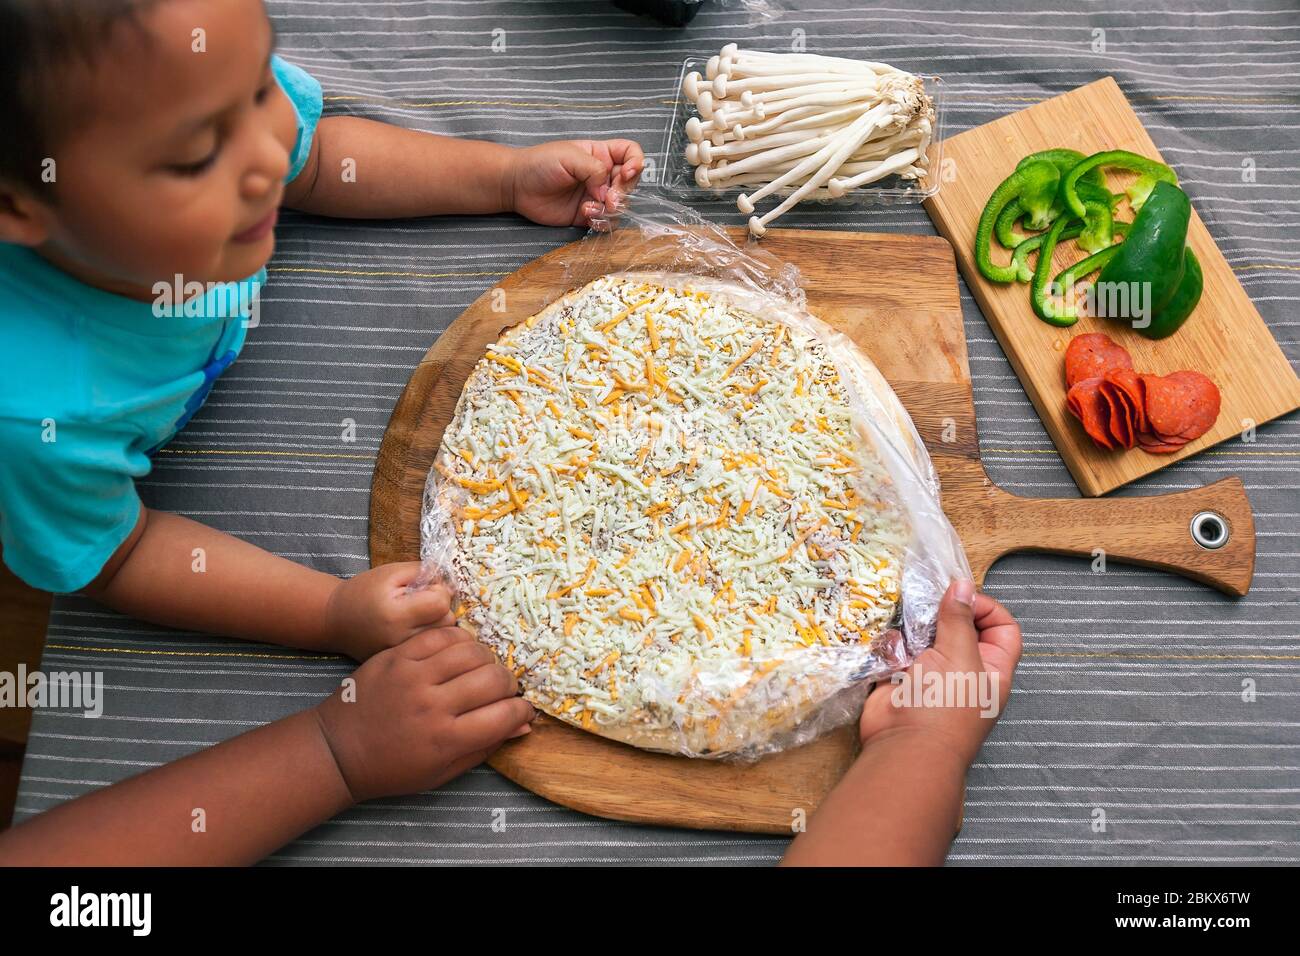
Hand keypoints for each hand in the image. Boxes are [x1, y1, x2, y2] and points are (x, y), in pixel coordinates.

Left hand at [314, 627, 535, 802]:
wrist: (337, 749)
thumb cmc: (392, 768)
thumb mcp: (441, 772)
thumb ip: (484, 747)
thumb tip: (523, 724)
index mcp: (446, 739)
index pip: (505, 715)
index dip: (522, 710)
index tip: (522, 710)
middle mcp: (433, 704)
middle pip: (494, 678)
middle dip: (509, 684)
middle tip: (503, 691)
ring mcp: (414, 675)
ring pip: (472, 651)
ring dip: (486, 659)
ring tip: (481, 670)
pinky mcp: (397, 655)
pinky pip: (441, 636)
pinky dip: (460, 641)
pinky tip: (460, 653)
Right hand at [324, 562, 455, 661]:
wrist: (335, 620)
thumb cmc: (363, 591)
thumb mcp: (390, 572)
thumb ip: (423, 572)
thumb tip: (451, 584)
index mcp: (396, 615)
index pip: (441, 604)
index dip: (439, 590)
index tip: (426, 588)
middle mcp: (401, 640)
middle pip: (447, 622)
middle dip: (441, 608)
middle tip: (422, 601)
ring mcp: (402, 655)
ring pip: (443, 638)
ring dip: (438, 623)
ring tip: (418, 615)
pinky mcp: (403, 663)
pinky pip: (432, 649)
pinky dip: (430, 637)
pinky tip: (414, 628)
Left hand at [504, 139, 643, 227]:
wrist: (517, 186)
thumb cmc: (540, 163)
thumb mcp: (569, 157)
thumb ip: (593, 169)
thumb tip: (607, 192)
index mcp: (600, 154)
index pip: (631, 153)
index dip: (636, 162)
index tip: (627, 173)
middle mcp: (602, 175)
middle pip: (629, 184)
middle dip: (623, 193)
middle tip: (609, 199)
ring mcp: (595, 196)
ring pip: (620, 206)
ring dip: (612, 210)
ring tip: (590, 209)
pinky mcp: (586, 215)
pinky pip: (606, 222)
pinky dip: (601, 222)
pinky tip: (586, 216)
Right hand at [859, 579, 1021, 766]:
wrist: (903, 748)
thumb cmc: (944, 708)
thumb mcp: (960, 657)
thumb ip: (959, 619)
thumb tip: (963, 586)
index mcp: (991, 669)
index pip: (1002, 628)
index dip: (987, 608)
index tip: (961, 597)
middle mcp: (963, 670)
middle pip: (961, 628)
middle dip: (944, 612)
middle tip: (928, 600)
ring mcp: (931, 674)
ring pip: (926, 636)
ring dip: (914, 627)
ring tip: (907, 618)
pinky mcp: (901, 678)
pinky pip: (897, 650)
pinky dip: (892, 643)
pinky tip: (890, 642)